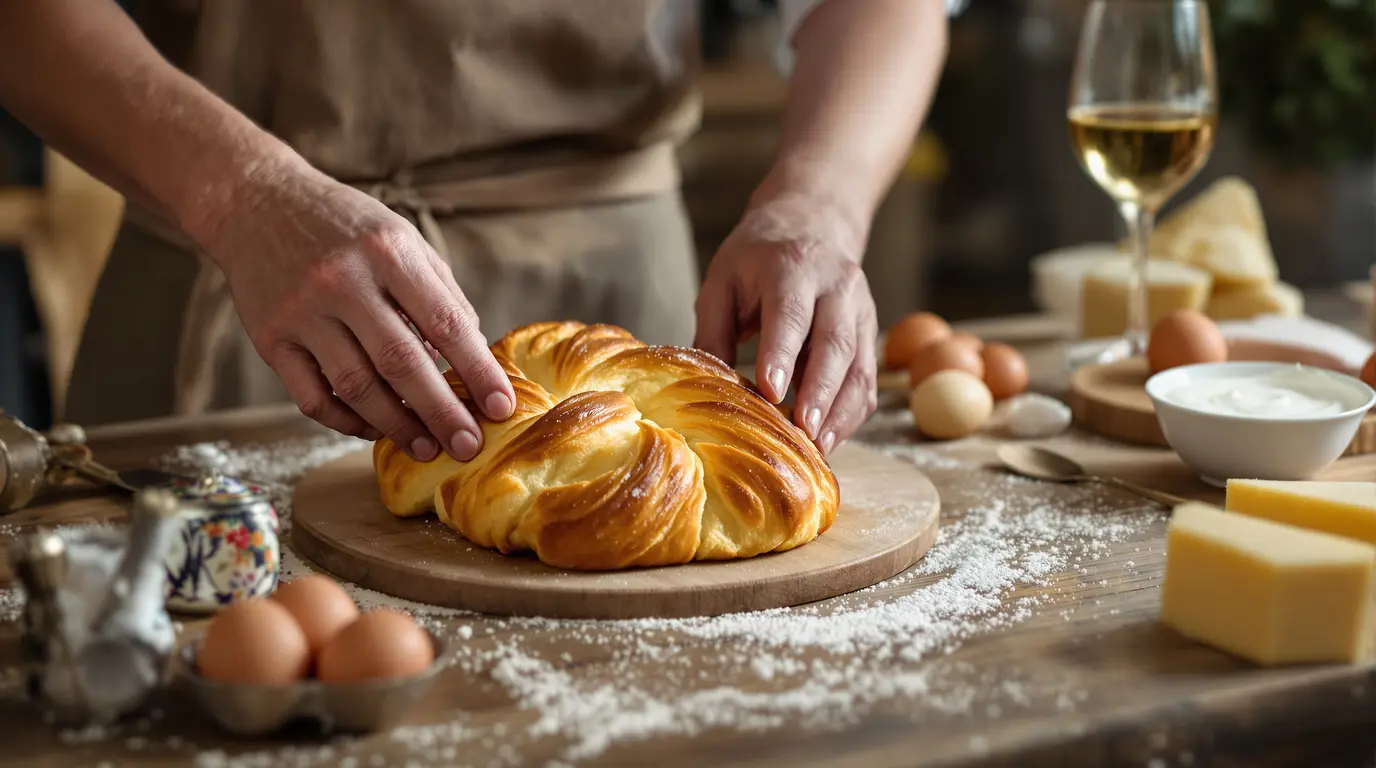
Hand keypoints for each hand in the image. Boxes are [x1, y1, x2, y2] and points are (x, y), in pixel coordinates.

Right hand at [202, 161, 514, 461]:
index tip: (502, 408)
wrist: (257, 204)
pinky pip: (312, 397)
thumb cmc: (346, 227)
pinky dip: (347, 421)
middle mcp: (342, 281)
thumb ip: (441, 293)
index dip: (478, 371)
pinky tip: (374, 429)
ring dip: (397, 425)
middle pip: (401, 362)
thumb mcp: (402, 239)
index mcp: (388, 252)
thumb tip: (475, 354)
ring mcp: (302, 312)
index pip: (445, 323)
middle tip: (469, 447)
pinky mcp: (270, 338)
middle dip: (442, 412)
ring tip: (426, 448)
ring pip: (356, 386)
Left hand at [694, 193, 878, 453]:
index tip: (771, 391)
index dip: (783, 353)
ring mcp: (860, 310)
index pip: (791, 313)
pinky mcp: (868, 333)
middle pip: (835, 343)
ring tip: (820, 447)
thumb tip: (706, 387)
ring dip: (841, 411)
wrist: (811, 222)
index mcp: (793, 267)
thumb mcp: (723, 280)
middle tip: (804, 431)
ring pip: (859, 366)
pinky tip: (831, 437)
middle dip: (820, 391)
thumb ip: (712, 330)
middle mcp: (836, 286)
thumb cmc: (757, 257)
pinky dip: (852, 412)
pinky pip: (867, 378)